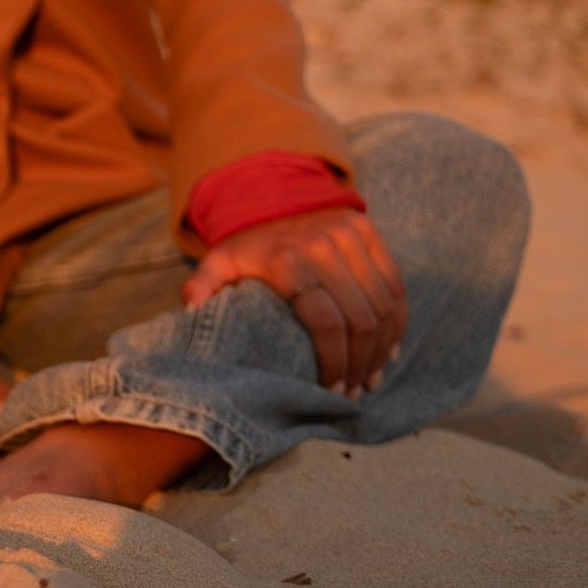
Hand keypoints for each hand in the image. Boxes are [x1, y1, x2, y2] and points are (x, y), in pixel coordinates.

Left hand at [180, 208, 406, 397]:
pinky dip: (397, 321)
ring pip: (382, 306)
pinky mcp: (369, 231)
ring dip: (382, 348)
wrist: (273, 195)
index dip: (334, 362)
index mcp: (287, 261)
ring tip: (371, 378)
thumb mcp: (219, 262)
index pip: (325, 322)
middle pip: (359, 319)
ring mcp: (351, 236)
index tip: (332, 390)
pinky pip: (395, 285)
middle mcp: (324, 246)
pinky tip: (389, 350)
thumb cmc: (247, 245)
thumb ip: (203, 286)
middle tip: (354, 392)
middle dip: (360, 363)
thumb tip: (190, 312)